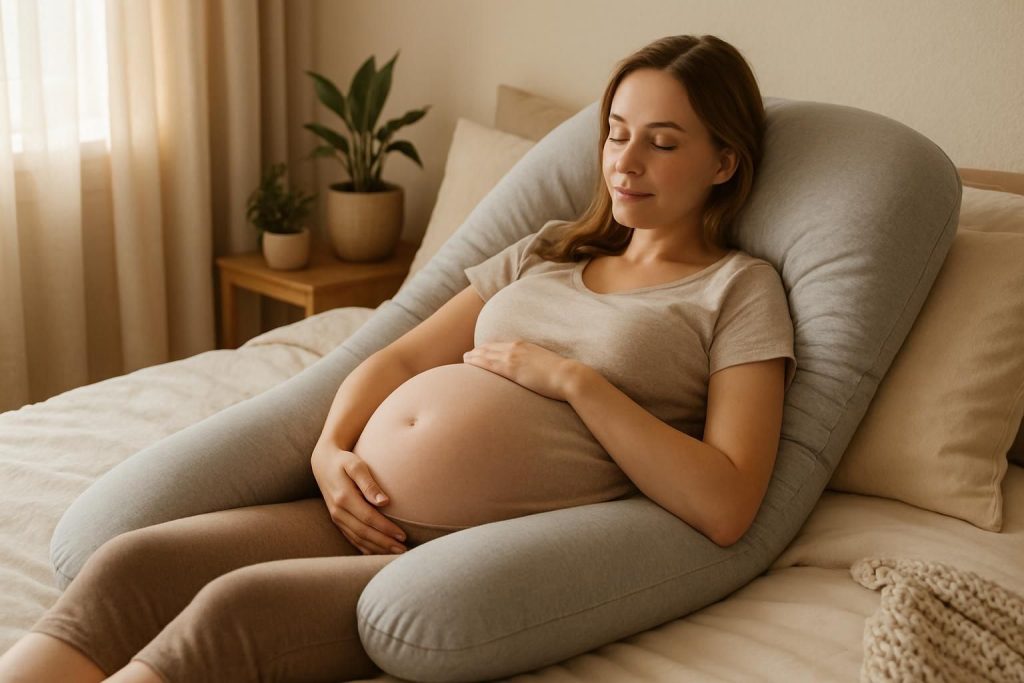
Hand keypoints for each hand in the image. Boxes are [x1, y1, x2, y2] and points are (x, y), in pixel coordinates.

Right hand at [310, 438, 407, 554]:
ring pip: (358, 539)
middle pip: (364, 533)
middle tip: (404, 550)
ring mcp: (336, 518)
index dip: (386, 529)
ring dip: (377, 549)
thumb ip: (369, 483)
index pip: (368, 518)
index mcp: (344, 498)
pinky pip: (351, 538)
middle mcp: (338, 511)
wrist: (323, 463)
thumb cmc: (344, 461)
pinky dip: (365, 548)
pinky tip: (378, 553)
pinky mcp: (337, 521)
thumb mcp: (356, 465)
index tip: (402, 535)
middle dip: (384, 544)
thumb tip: (384, 502)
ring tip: (396, 554)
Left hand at [462, 340, 581, 400]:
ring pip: (486, 354)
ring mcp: (512, 357)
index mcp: (525, 346)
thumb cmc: (561, 375)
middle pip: (490, 348)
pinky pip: (487, 364)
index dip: (489, 348)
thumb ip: (536, 365)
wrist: (567, 376)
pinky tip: (467, 364)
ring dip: (473, 356)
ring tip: (464, 359)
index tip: (480, 351)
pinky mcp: (510, 369)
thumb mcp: (546, 365)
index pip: (501, 345)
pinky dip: (476, 362)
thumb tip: (533, 372)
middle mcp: (516, 348)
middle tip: (466, 356)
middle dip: (477, 351)